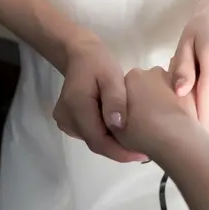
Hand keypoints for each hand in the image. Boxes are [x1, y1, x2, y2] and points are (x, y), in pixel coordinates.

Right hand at [53, 37, 147, 162]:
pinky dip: (105, 135)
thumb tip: (118, 126)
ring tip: (135, 138)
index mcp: (76, 106)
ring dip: (113, 142)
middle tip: (143, 148)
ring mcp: (65, 121)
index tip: (142, 155)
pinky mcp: (67, 121)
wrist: (79, 54)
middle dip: (119, 149)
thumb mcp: (112, 76)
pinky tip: (120, 129)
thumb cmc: (98, 62)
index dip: (120, 152)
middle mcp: (66, 118)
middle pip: (96, 142)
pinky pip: (89, 134)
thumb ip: (115, 100)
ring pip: (93, 140)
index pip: (98, 140)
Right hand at [111, 66, 198, 158]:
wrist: (174, 138)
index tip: (132, 120)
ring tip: (163, 124)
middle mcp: (151, 71)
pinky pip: (179, 96)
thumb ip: (114, 116)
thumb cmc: (141, 133)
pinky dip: (177, 105)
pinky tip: (176, 121)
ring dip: (162, 100)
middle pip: (145, 85)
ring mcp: (172, 77)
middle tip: (147, 122)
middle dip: (145, 99)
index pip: (126, 88)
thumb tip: (116, 117)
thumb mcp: (116, 128)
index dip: (128, 104)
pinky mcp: (189, 87)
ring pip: (163, 89)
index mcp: (131, 77)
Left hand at [169, 7, 208, 133]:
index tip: (178, 136)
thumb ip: (182, 69)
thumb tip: (180, 94)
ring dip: (204, 98)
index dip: (193, 124)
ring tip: (195, 79)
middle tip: (180, 92)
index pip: (207, 106)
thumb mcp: (185, 43)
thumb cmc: (200, 27)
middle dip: (194, 107)